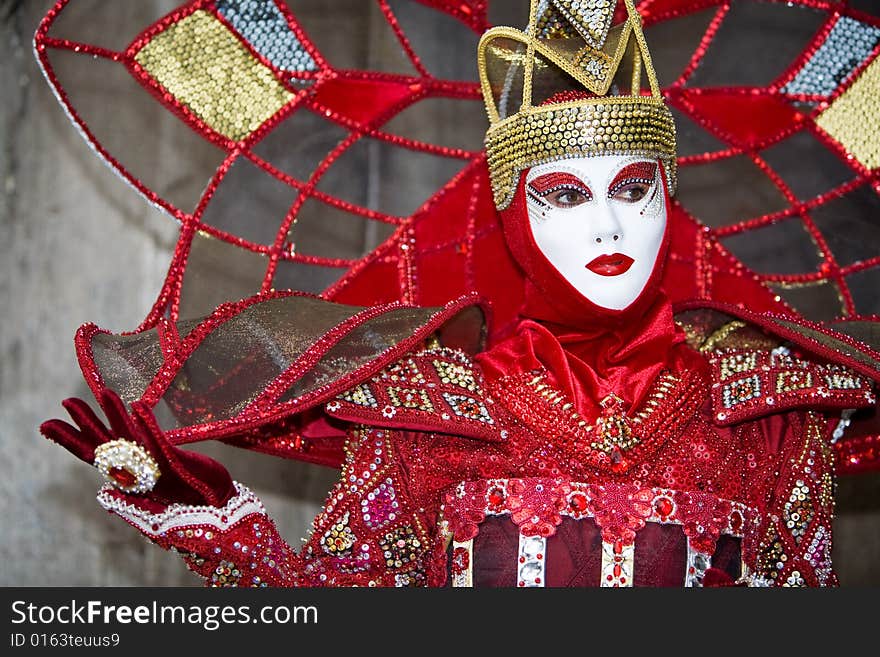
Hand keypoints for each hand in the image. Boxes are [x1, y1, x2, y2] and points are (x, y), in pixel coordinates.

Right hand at [40, 389, 234, 506]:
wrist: (215, 510)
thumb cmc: (186, 497)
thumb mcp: (157, 488)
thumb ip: (132, 485)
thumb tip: (104, 492)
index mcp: (129, 476)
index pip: (94, 455)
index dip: (70, 440)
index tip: (46, 425)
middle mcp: (137, 472)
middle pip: (104, 445)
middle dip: (85, 423)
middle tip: (65, 401)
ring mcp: (154, 468)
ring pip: (130, 438)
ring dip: (116, 414)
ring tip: (105, 392)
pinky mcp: (174, 464)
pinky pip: (158, 441)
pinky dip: (147, 424)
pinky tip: (138, 405)